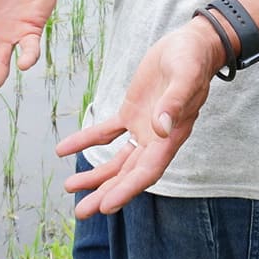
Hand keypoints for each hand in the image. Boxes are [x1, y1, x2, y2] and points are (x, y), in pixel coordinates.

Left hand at [55, 18, 220, 217]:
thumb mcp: (185, 76)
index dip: (127, 189)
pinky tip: (65, 148)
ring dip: (96, 175)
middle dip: (106, 193)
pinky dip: (87, 140)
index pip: (147, 171)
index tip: (107, 206)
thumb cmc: (193, 60)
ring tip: (71, 188)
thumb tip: (161, 128)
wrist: (192, 45)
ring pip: (117, 160)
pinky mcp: (132, 112)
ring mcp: (143, 127)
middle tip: (82, 212)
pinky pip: (107, 132)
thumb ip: (174, 102)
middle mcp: (156, 139)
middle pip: (128, 174)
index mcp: (171, 137)